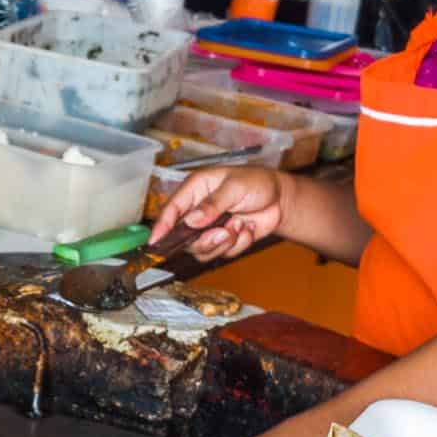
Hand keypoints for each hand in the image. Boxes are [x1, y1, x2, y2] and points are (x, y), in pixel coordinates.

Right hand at [149, 166, 293, 261]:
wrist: (281, 199)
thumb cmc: (257, 182)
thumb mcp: (235, 187)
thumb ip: (212, 204)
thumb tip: (191, 220)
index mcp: (196, 189)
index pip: (171, 209)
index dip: (162, 226)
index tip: (156, 241)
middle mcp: (199, 210)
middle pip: (184, 237)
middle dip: (205, 239)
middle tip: (223, 231)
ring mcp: (210, 228)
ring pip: (202, 250)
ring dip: (224, 242)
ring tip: (239, 225)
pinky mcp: (223, 240)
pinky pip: (223, 253)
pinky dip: (238, 244)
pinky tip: (247, 228)